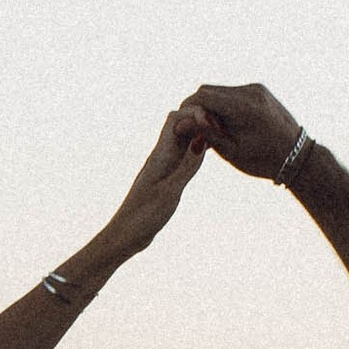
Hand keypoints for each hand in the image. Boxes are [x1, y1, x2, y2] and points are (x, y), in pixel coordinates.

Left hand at [91, 107, 207, 262]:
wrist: (125, 235)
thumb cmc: (143, 217)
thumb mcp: (170, 192)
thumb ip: (188, 165)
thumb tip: (202, 137)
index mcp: (160, 155)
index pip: (176, 117)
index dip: (196, 113)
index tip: (215, 125)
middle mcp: (161, 156)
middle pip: (180, 122)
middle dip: (200, 118)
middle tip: (223, 127)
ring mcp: (163, 165)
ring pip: (182, 137)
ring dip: (199, 131)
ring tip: (221, 136)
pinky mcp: (166, 177)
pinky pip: (183, 153)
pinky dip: (195, 148)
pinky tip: (207, 154)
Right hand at [180, 81, 307, 180]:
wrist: (298, 157)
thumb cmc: (264, 161)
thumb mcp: (231, 151)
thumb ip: (205, 133)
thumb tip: (180, 123)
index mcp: (243, 107)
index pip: (203, 96)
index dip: (187, 108)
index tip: (181, 124)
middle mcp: (250, 92)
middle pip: (209, 90)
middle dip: (197, 107)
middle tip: (193, 128)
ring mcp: (257, 89)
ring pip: (220, 90)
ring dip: (210, 106)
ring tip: (210, 129)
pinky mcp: (260, 90)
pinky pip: (233, 92)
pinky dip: (223, 104)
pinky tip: (225, 123)